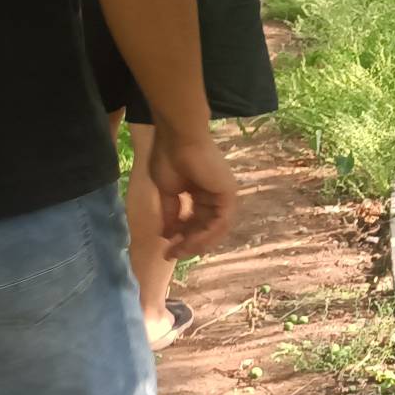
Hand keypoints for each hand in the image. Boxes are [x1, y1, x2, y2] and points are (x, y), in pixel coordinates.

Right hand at [145, 124, 237, 257]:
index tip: (165, 249)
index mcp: (201, 193)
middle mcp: (215, 196)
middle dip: (188, 243)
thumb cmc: (169, 158)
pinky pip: (220, 222)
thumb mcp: (167, 192)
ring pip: (215, 228)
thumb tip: (166, 235)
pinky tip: (190, 242)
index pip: (195, 221)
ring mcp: (223, 195)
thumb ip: (171, 213)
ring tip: (178, 251)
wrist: (177, 140)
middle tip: (171, 255)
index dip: (181, 237)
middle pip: (205, 227)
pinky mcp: (228, 194)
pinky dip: (206, 234)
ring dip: (197, 243)